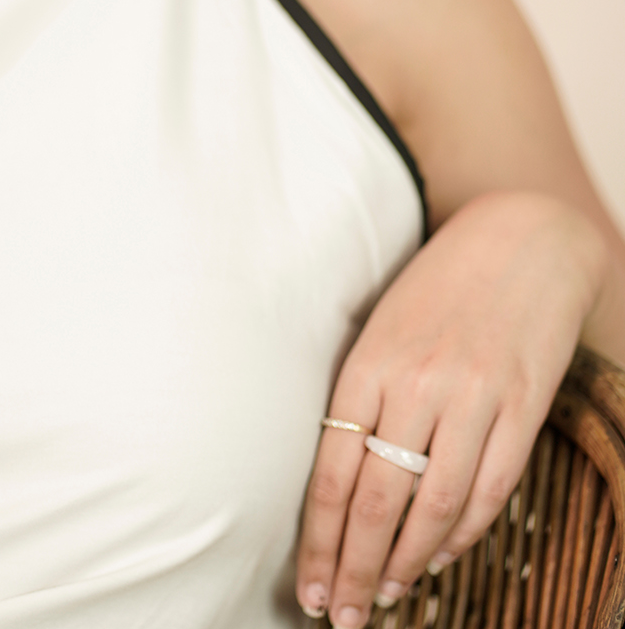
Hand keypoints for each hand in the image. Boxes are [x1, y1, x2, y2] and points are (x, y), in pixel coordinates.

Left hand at [295, 190, 606, 625]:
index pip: (331, 473)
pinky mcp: (522, 408)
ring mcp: (474, 399)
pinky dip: (461, 535)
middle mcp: (417, 385)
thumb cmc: (437, 284)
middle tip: (339, 615)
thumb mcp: (379, 327)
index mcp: (368, 363)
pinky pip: (490, 490)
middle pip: (375, 501)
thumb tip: (336, 477)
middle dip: (352, 568)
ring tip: (382, 597)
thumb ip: (360, 394)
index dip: (318, 541)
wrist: (520, 239)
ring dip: (404, 564)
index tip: (307, 587)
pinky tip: (437, 558)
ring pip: (433, 507)